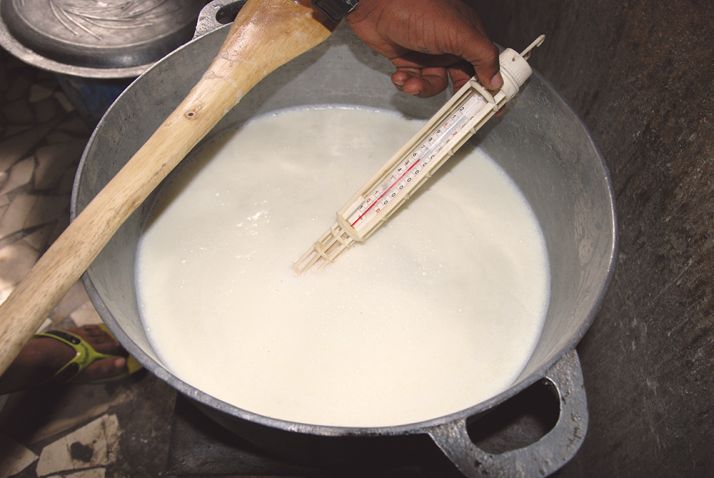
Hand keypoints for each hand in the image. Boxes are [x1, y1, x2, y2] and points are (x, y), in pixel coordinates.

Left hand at [347, 0, 502, 96]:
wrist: (377, 6)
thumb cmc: (418, 9)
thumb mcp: (458, 33)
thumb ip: (481, 56)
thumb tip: (496, 79)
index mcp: (467, 36)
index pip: (484, 65)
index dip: (487, 85)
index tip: (489, 105)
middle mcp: (450, 46)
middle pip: (460, 80)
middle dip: (453, 95)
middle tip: (452, 109)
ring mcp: (428, 54)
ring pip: (434, 84)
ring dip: (423, 88)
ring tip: (411, 83)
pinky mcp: (408, 60)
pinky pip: (413, 81)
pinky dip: (406, 83)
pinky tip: (400, 76)